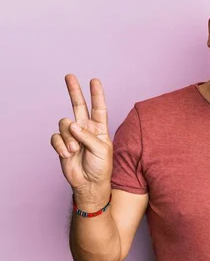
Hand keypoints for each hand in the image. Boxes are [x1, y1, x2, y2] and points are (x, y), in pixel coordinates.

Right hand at [50, 75, 112, 205]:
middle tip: (69, 76)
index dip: (96, 94)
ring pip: (64, 123)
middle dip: (74, 91)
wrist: (90, 183)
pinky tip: (67, 154)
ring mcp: (72, 135)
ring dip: (68, 137)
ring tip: (75, 149)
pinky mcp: (61, 144)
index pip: (98, 108)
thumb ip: (88, 136)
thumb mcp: (101, 150)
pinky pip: (56, 137)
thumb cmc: (101, 167)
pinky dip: (61, 145)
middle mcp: (85, 128)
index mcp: (100, 128)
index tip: (94, 80)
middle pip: (78, 106)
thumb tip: (73, 125)